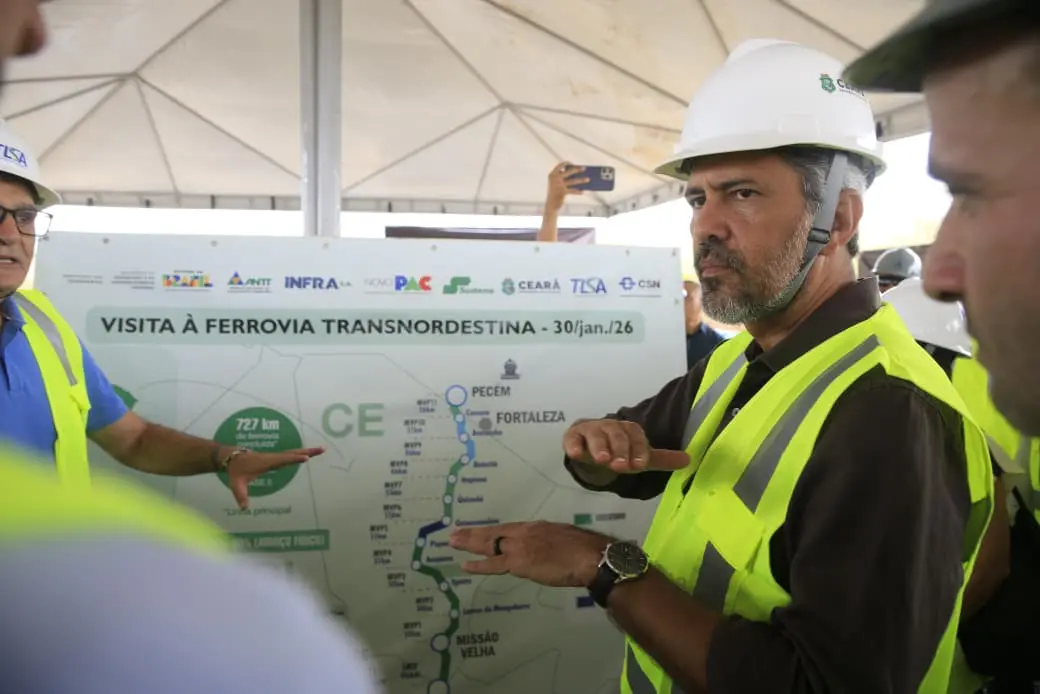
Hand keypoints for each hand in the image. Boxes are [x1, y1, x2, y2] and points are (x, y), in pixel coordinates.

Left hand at [226, 447, 324, 508]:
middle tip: (322, 449)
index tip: (306, 458)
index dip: (294, 459)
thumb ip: (241, 496)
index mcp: (267, 462)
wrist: (230, 458)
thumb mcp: (236, 484)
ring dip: (308, 450)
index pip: (283, 460)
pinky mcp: (275, 458)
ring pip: (294, 452)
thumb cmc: (235, 471)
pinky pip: (291, 455)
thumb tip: (244, 508)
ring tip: (321, 449)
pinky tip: (308, 454)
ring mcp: (275, 457)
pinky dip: (301, 453)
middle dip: (308, 451)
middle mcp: (273, 458)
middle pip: (293, 453)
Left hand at [449, 521, 609, 586]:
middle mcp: (522, 534)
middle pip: (493, 533)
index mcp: (533, 527)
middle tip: (454, 533)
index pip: (506, 529)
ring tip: (453, 542)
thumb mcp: (561, 535)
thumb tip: (541, 545)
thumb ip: (546, 539)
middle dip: (473, 534)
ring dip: (469, 544)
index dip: (489, 531)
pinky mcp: (519, 563)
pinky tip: (465, 565)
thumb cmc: (582, 547)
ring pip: (489, 545)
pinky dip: (479, 566)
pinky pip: (494, 565)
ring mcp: (519, 547)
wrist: (588, 556)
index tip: (476, 531)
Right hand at [545, 162, 588, 211]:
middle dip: (577, 169)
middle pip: (568, 172)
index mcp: (552, 174)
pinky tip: (583, 191)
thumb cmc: (556, 192)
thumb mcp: (557, 183)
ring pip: (573, 181)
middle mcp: (555, 178)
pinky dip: (578, 191)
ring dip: (581, 180)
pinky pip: (573, 191)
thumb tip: (577, 174)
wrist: (550, 204)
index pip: (560, 165)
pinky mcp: (562, 192)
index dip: (567, 163)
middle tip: (584, 168)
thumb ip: (564, 177)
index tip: (573, 164)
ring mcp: (558, 185)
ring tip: (588, 179)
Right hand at [563, 419, 689, 472]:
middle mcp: (610, 426)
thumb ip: (661, 459)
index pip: (636, 437)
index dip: (638, 450)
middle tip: (621, 466)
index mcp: (628, 430)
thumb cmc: (617, 450)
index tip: (639, 465)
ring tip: (603, 459)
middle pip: (617, 434)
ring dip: (600, 446)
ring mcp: (591, 430)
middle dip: (620, 450)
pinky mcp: (573, 436)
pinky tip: (575, 454)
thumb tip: (689, 460)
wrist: (589, 446)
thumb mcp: (638, 457)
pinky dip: (573, 445)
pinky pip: (572, 438)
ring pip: (596, 435)